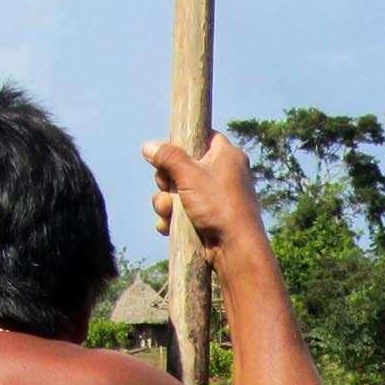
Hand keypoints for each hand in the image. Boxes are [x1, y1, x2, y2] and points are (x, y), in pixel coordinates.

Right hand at [142, 133, 264, 252]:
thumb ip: (168, 157)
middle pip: (182, 165)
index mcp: (226, 154)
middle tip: (166, 187)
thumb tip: (148, 146)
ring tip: (167, 211)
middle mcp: (222, 173)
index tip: (165, 154)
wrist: (235, 248)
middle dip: (166, 180)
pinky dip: (172, 217)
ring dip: (165, 202)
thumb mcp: (189, 175)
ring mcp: (214, 196)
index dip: (179, 143)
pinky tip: (168, 225)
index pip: (199, 136)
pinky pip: (182, 211)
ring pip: (178, 191)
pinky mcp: (207, 217)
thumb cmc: (219, 205)